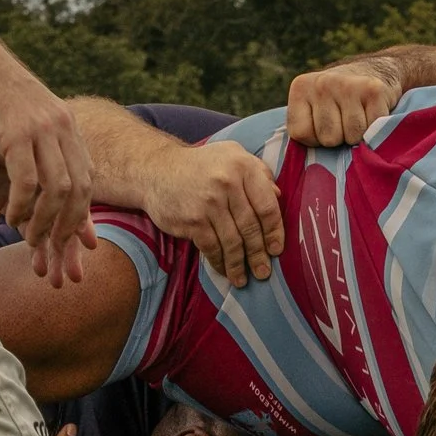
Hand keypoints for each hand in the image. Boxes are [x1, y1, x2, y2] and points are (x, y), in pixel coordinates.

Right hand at [0, 50, 96, 284]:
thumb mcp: (23, 115)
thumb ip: (39, 142)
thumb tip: (44, 176)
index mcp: (67, 124)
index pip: (88, 178)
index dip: (83, 214)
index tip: (76, 242)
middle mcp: (62, 126)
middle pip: (80, 189)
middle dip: (67, 226)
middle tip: (51, 248)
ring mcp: (41, 128)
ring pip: (57, 190)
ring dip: (44, 222)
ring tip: (29, 238)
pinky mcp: (15, 130)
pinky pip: (27, 181)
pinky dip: (22, 206)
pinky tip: (10, 217)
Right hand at [146, 143, 285, 285]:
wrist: (157, 169)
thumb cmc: (202, 166)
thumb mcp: (232, 155)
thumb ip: (258, 172)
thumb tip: (279, 197)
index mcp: (243, 166)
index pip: (267, 205)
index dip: (274, 231)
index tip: (276, 250)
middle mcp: (227, 182)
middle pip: (250, 227)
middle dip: (258, 254)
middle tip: (264, 273)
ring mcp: (209, 202)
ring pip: (232, 242)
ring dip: (239, 265)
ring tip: (243, 279)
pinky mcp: (193, 220)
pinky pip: (212, 248)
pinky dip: (219, 263)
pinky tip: (224, 271)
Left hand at [287, 57, 402, 147]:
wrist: (375, 71)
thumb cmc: (339, 102)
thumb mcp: (313, 109)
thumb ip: (305, 130)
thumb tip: (309, 170)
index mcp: (301, 88)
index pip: (301, 134)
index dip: (315, 138)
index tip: (324, 125)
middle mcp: (322, 83)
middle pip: (328, 138)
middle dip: (339, 138)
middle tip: (344, 121)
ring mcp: (348, 85)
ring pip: (352, 137)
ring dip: (358, 135)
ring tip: (359, 117)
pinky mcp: (374, 90)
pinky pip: (372, 129)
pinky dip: (375, 129)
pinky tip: (372, 114)